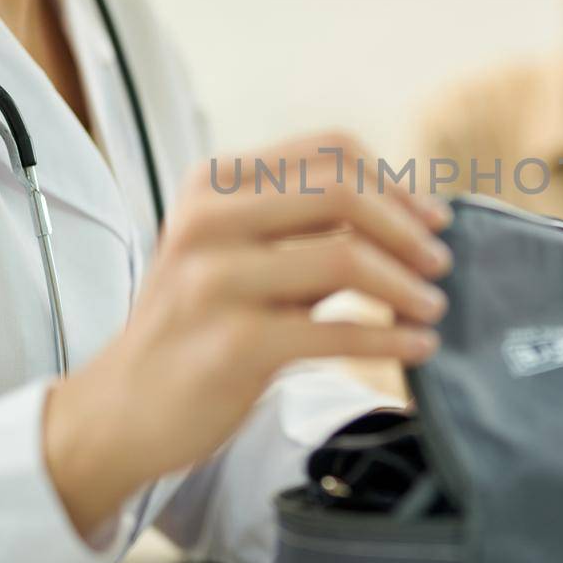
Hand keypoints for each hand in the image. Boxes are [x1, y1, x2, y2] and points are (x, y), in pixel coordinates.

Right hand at [43, 130, 451, 537]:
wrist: (122, 412)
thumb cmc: (197, 328)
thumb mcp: (240, 255)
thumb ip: (305, 228)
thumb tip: (407, 215)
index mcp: (214, 183)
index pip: (328, 151)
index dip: (394, 182)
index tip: (431, 218)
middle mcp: (208, 220)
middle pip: (341, 191)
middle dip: (407, 228)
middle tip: (440, 264)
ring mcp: (216, 281)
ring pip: (345, 257)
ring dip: (406, 284)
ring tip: (433, 308)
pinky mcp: (233, 345)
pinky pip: (336, 331)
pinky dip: (390, 338)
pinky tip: (417, 348)